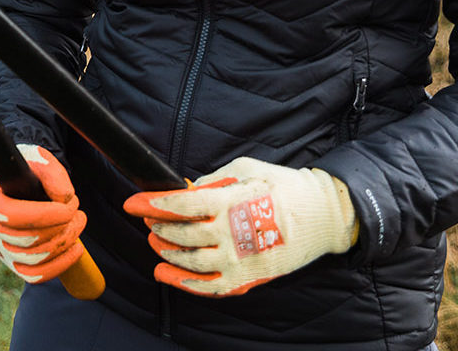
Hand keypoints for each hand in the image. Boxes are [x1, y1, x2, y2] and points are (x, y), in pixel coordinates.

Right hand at [0, 143, 88, 283]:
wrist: (19, 183)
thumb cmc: (28, 169)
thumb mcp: (37, 158)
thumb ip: (51, 173)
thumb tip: (64, 199)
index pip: (14, 216)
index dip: (46, 215)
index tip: (70, 205)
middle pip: (27, 239)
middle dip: (61, 225)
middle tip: (76, 209)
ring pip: (33, 258)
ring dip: (64, 241)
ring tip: (78, 221)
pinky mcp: (12, 262)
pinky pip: (34, 275)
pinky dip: (59, 265)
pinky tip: (76, 248)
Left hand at [123, 156, 357, 295]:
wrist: (323, 216)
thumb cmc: (283, 186)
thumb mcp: (245, 169)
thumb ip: (211, 182)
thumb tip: (182, 191)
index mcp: (232, 202)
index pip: (182, 205)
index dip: (153, 204)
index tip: (134, 203)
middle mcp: (234, 234)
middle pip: (182, 235)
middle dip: (158, 227)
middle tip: (149, 221)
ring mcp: (241, 260)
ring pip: (191, 263)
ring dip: (166, 253)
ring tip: (156, 243)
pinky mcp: (249, 278)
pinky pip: (210, 287)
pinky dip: (184, 283)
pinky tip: (167, 274)